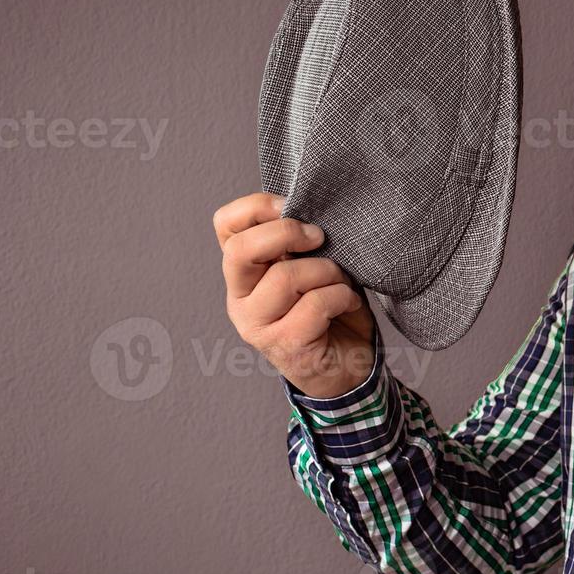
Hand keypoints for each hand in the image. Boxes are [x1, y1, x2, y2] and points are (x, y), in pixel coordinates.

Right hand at [213, 192, 377, 399]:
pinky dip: (342, 297)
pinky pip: (316, 304)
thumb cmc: (331, 309)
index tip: (293, 206)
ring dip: (328, 272)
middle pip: (241, 250)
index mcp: (245, 271)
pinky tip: (348, 305)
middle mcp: (241, 298)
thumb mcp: (313, 266)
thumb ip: (301, 243)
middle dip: (287, 233)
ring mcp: (258, 325)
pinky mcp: (285, 345)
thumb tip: (313, 211)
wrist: (347, 366)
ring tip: (341, 283)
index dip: (257, 206)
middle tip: (320, 238)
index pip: (225, 224)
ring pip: (286, 278)